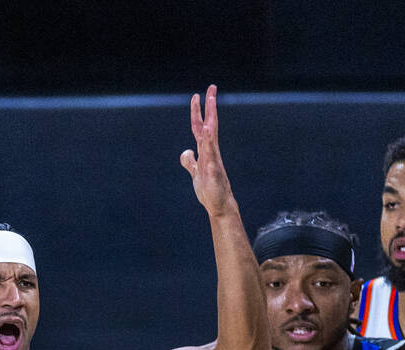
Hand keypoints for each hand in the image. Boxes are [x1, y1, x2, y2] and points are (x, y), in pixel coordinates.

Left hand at [179, 85, 236, 216]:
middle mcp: (210, 151)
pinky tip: (208, 133)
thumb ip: (189, 161)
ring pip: (211, 136)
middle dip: (209, 107)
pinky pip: (211, 154)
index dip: (197, 111)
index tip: (197, 95)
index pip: (200, 126)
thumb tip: (185, 152)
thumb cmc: (209, 190)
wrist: (219, 205)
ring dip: (211, 120)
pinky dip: (209, 143)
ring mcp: (213, 160)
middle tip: (211, 88)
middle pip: (209, 125)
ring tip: (210, 103)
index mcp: (204, 151)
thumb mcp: (195, 172)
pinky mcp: (214, 171)